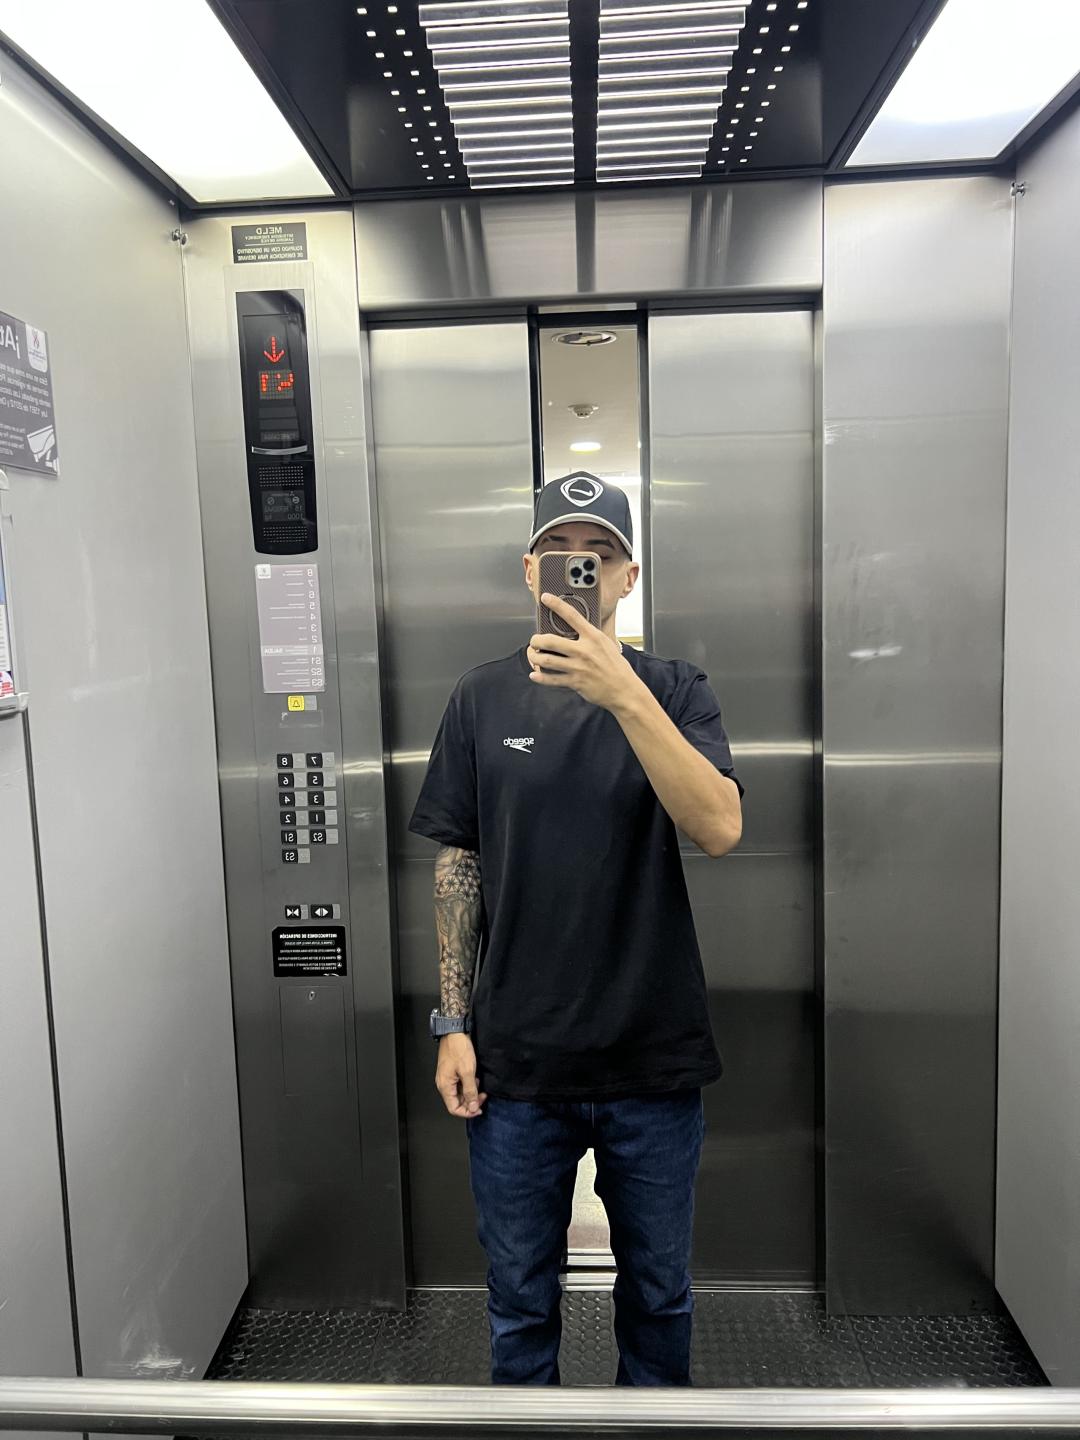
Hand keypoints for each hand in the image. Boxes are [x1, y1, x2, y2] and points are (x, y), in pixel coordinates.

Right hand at [436, 1033, 486, 1117]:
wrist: (454, 1032)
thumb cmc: (458, 1049)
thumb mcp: (468, 1072)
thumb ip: (470, 1091)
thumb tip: (472, 1107)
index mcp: (445, 1086)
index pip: (454, 1109)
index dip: (467, 1112)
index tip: (479, 1109)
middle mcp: (444, 1084)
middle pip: (456, 1102)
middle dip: (471, 1102)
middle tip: (482, 1096)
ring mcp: (447, 1078)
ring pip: (459, 1094)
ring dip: (470, 1093)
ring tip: (479, 1085)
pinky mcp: (451, 1073)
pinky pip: (459, 1085)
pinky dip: (468, 1085)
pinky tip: (475, 1079)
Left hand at [528, 593, 642, 711]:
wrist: (624, 689)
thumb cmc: (616, 667)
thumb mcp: (606, 644)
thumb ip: (591, 637)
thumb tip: (578, 630)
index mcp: (593, 637)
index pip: (572, 615)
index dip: (556, 604)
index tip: (545, 598)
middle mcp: (583, 650)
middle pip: (550, 640)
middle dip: (536, 640)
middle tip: (535, 640)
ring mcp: (578, 666)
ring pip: (546, 659)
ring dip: (534, 657)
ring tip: (533, 655)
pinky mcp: (575, 681)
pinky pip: (551, 679)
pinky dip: (540, 677)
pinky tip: (535, 674)